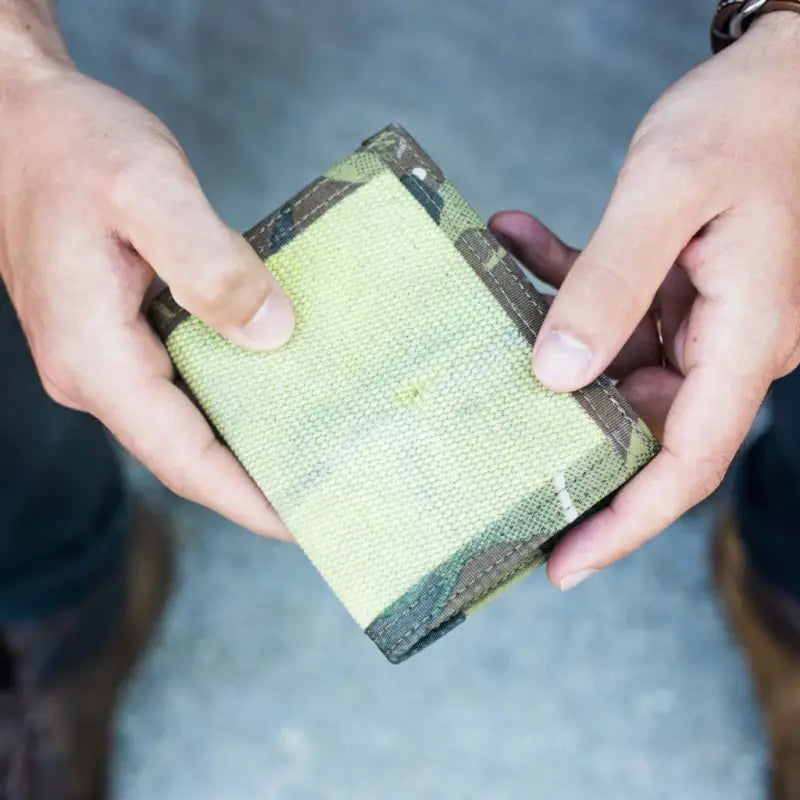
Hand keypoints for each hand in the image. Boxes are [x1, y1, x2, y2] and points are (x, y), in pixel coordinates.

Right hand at [0, 56, 294, 537]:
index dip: (247, 499)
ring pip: (185, 426)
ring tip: (315, 455)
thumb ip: (211, 265)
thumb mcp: (150, 191)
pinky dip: (229, 403)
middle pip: (186, 455)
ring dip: (245, 448)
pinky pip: (180, 390)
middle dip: (256, 485)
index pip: (183, 458)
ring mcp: (104, 360)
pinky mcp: (117, 338)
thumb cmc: (73, 148)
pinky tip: (274, 392)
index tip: (306, 522)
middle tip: (330, 494)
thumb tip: (273, 334)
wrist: (17, 121)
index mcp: (97, 358)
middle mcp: (95, 375)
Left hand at [490, 12, 799, 589]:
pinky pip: (613, 310)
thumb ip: (611, 282)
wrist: (785, 70)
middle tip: (488, 445)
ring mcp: (703, 319)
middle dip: (566, 436)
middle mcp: (728, 343)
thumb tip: (556, 374)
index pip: (686, 462)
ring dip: (550, 336)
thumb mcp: (670, 191)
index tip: (563, 563)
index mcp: (746, 338)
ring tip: (495, 299)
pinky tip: (518, 243)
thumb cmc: (750, 117)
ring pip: (614, 366)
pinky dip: (563, 284)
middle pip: (642, 426)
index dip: (626, 523)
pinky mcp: (679, 289)